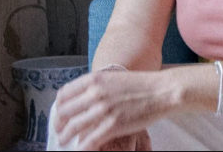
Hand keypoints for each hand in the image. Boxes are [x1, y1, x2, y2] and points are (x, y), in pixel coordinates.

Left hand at [52, 70, 178, 149]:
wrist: (163, 91)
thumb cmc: (143, 85)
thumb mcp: (115, 78)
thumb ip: (98, 86)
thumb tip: (85, 99)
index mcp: (94, 79)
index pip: (64, 94)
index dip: (59, 106)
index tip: (61, 112)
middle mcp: (95, 94)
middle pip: (65, 112)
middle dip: (59, 124)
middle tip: (60, 129)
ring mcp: (103, 110)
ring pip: (73, 128)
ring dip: (65, 137)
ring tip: (64, 140)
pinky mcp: (112, 126)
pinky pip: (88, 140)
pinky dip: (81, 147)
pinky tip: (81, 148)